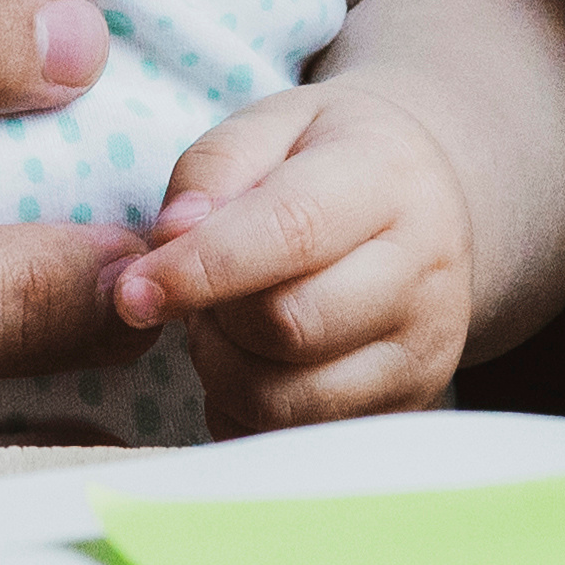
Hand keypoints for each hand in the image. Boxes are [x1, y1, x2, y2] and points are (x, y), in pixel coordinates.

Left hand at [107, 81, 481, 426]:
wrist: (431, 206)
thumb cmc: (331, 160)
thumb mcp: (272, 126)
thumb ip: (214, 168)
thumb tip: (173, 237)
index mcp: (387, 178)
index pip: (291, 230)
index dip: (200, 268)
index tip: (132, 292)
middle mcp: (424, 268)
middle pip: (289, 326)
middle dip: (213, 317)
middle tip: (197, 290)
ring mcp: (425, 348)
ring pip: (288, 399)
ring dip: (223, 370)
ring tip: (224, 324)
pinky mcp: (409, 406)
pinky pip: (294, 439)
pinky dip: (245, 410)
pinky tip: (251, 361)